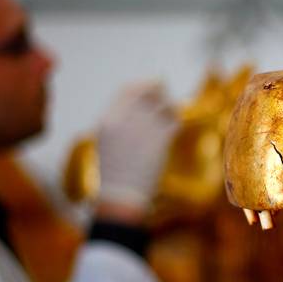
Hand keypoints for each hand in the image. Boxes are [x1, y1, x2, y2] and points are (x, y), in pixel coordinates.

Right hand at [94, 82, 177, 218]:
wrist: (121, 196)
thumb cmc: (114, 172)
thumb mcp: (107, 141)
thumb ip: (119, 120)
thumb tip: (140, 104)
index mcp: (108, 119)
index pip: (127, 90)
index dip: (143, 85)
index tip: (153, 86)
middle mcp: (124, 119)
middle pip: (148, 92)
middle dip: (161, 92)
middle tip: (167, 98)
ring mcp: (142, 128)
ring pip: (164, 105)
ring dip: (170, 108)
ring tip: (170, 116)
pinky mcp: (159, 139)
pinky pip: (173, 121)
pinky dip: (176, 122)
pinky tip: (174, 128)